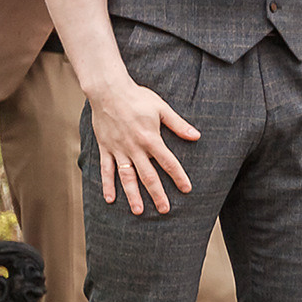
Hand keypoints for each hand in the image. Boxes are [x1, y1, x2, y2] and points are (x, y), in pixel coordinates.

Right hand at [84, 77, 199, 215]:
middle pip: (148, 175)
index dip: (178, 177)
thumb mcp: (162, 108)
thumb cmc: (137, 97)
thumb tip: (196, 136)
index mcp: (150, 139)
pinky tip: (110, 199)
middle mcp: (134, 148)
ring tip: (139, 211)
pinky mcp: (105, 148)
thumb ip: (178, 124)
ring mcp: (118, 149)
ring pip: (126, 177)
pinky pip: (106, 170)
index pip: (168, 162)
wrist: (108, 90)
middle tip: (165, 210)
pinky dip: (107, 185)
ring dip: (133, 195)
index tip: (187, 189)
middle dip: (157, 194)